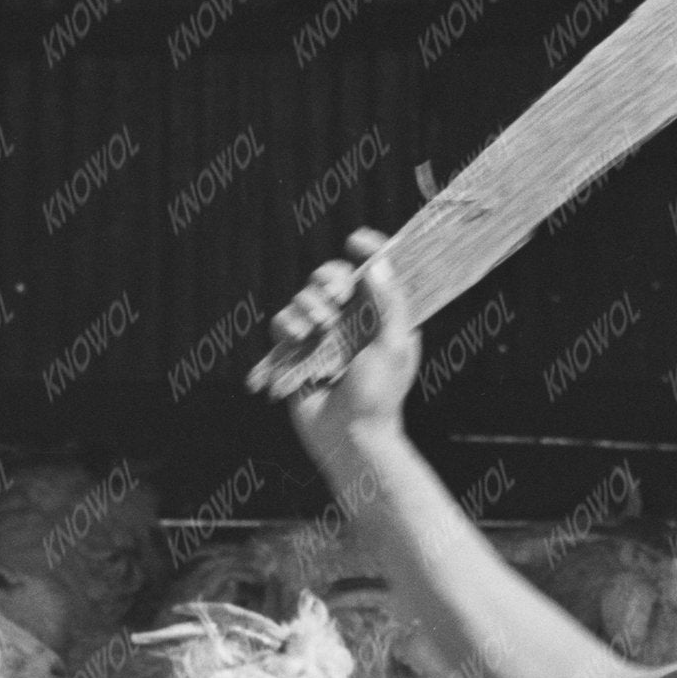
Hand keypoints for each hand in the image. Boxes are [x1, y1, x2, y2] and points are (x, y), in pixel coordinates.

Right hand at [251, 227, 420, 451]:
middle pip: (331, 275)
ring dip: (308, 308)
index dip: (367, 250)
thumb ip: (390, 301)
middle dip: (328, 280)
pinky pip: (282, 322)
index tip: (356, 240)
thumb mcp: (394, 346)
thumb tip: (378, 262)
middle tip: (334, 299)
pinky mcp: (296, 351)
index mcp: (381, 316)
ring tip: (316, 332)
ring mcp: (322, 336)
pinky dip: (287, 327)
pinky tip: (298, 341)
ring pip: (303, 297)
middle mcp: (351, 320)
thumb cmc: (378, 396)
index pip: (374, 271)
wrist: (347, 437)